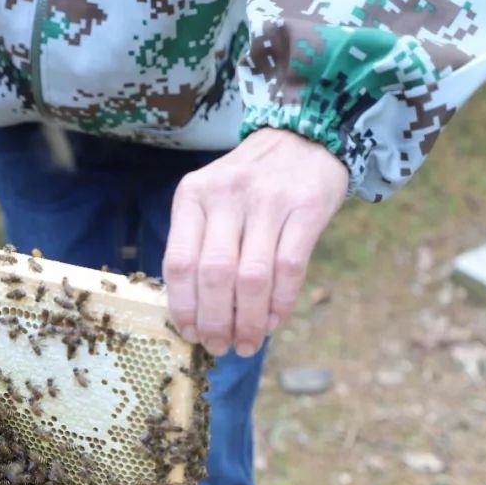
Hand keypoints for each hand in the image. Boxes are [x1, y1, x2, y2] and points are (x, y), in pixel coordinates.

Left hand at [163, 128, 347, 356]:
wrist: (306, 137)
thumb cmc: (251, 181)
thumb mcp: (212, 198)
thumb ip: (200, 242)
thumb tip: (194, 310)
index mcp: (193, 194)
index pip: (179, 260)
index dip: (183, 305)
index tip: (189, 333)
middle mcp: (227, 195)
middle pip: (214, 273)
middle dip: (215, 321)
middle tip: (219, 347)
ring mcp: (268, 200)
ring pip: (252, 276)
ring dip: (247, 320)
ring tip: (246, 343)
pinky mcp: (306, 207)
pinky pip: (289, 268)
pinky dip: (280, 302)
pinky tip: (272, 321)